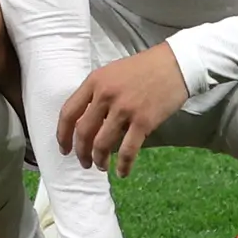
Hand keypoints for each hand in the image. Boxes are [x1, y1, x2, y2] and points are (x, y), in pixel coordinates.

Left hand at [56, 42, 189, 176]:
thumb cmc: (142, 68)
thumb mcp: (111, 73)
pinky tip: (122, 172)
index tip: (64, 149)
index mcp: (94, 81)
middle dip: (81, 152)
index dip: (62, 134)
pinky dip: (123, 165)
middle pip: (83, 132)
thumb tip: (86, 122)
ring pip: (102, 144)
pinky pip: (128, 150)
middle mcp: (105, 95)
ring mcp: (124, 109)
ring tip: (101, 167)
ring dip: (99, 160)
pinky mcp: (144, 121)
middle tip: (84, 162)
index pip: (68, 112)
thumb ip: (97, 93)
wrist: (174, 65)